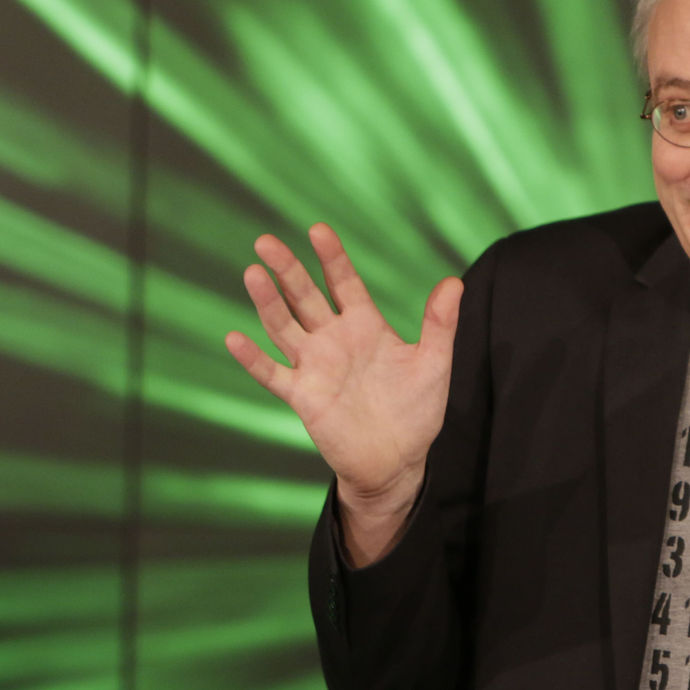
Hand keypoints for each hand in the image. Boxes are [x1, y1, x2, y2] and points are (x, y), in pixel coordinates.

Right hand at [225, 223, 462, 556]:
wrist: (397, 459)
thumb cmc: (416, 410)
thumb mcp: (433, 363)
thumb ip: (440, 324)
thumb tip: (454, 282)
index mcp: (365, 326)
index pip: (344, 283)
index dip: (332, 257)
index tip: (318, 229)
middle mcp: (334, 340)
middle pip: (305, 297)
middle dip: (287, 269)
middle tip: (266, 241)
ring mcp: (315, 366)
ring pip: (284, 327)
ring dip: (267, 302)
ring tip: (253, 273)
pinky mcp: (303, 396)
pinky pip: (273, 374)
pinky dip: (253, 359)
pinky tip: (234, 338)